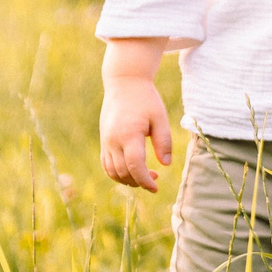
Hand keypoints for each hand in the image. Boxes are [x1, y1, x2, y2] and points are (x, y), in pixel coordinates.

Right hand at [100, 71, 172, 191]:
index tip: (156, 187)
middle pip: (123, 172)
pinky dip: (117, 173)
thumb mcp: (160, 118)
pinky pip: (106, 164)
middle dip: (139, 181)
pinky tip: (132, 171)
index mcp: (129, 134)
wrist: (124, 84)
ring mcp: (106, 141)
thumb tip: (166, 164)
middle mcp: (113, 140)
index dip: (145, 180)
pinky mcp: (104, 141)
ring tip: (145, 176)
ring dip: (127, 180)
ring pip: (112, 171)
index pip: (135, 166)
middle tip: (155, 179)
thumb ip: (164, 142)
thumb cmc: (145, 99)